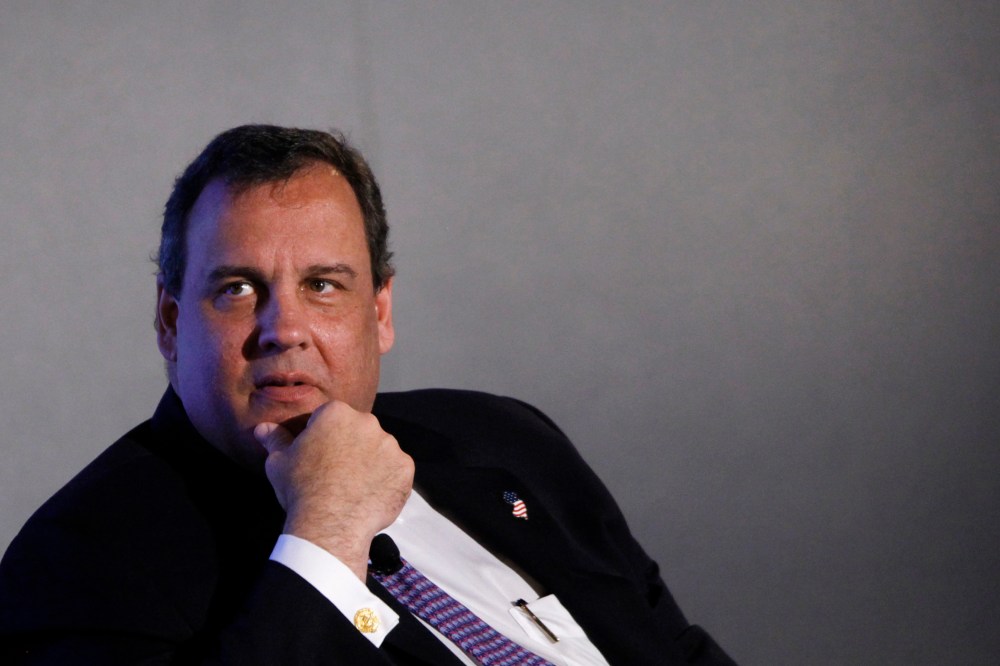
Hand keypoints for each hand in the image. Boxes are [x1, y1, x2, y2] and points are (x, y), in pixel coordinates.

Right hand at [254, 401, 413, 579]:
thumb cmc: (301, 489)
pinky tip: (369, 496)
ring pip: (379, 449)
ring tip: (352, 488)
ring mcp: (390, 445)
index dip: (322, 439)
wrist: (330, 524)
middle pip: (358, 431)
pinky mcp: (405, 467)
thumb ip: (275, 440)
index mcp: (336, 413)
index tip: (317, 458)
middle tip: (335, 475)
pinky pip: (396, 470)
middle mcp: (367, 422)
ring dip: (370, 463)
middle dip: (349, 447)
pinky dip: (387, 480)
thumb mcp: (279, 462)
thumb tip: (262, 428)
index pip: (330, 419)